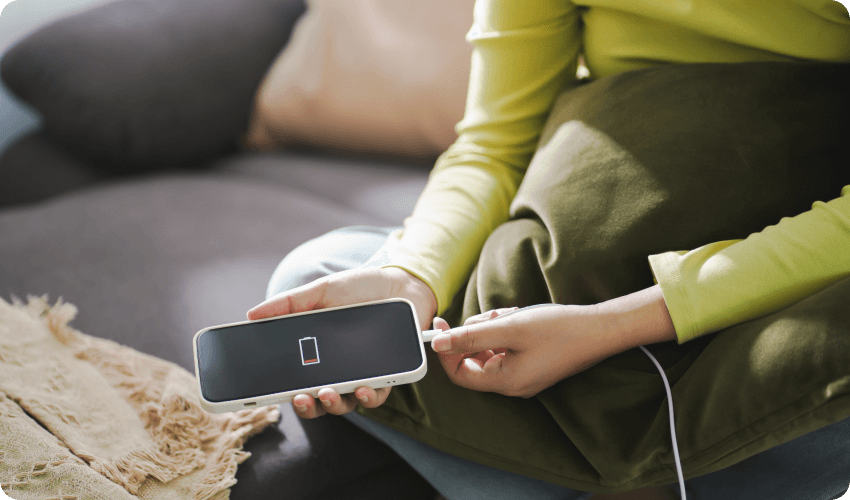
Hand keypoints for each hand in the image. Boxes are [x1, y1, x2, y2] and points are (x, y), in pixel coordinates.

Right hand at [247, 266, 437, 417]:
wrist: (403, 283)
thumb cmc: (361, 288)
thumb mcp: (322, 291)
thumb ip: (290, 302)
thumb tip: (252, 314)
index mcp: (317, 353)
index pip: (295, 379)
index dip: (282, 392)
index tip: (268, 394)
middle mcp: (337, 369)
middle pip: (316, 400)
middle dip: (307, 406)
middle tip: (301, 398)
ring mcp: (361, 375)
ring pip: (345, 404)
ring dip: (334, 404)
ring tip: (328, 393)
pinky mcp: (387, 376)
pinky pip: (376, 396)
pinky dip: (368, 396)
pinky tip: (364, 388)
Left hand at [430, 285, 676, 397]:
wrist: (600, 330)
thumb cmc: (558, 329)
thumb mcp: (509, 328)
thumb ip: (471, 337)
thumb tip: (439, 344)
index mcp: (504, 381)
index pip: (459, 373)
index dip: (446, 349)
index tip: (440, 324)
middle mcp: (512, 384)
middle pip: (474, 360)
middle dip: (476, 333)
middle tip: (493, 315)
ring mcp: (524, 375)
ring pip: (490, 350)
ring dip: (493, 328)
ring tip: (511, 314)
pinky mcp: (533, 364)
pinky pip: (507, 348)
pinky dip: (507, 331)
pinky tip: (520, 318)